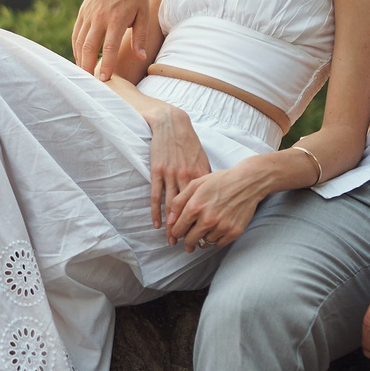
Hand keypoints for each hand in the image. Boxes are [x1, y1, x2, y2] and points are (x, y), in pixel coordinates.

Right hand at [75, 0, 154, 78]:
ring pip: (80, 41)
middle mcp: (100, 17)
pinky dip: (76, 47)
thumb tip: (141, 58)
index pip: (110, 46)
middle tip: (89, 83)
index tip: (104, 79)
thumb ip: (141, 37)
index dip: (106, 64)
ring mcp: (89, 13)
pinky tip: (80, 57)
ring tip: (84, 74)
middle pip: (90, 47)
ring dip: (80, 59)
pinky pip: (76, 33)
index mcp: (116, 18)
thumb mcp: (143, 13)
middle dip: (88, 66)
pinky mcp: (83, 11)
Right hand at [144, 107, 210, 230]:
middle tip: (188, 246)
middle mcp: (187, 177)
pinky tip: (157, 224)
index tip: (204, 235)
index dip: (203, 221)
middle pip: (188, 209)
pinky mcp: (158, 171)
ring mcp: (171, 174)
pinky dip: (156, 212)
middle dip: (188, 229)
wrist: (171, 124)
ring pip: (172, 206)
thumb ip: (206, 177)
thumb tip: (213, 194)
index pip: (203, 204)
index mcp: (201, 175)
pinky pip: (157, 196)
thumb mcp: (202, 158)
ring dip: (172, 225)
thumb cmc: (188, 142)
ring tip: (172, 240)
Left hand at [162, 164, 273, 252]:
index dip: (176, 232)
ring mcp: (221, 227)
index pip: (178, 230)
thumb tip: (170, 219)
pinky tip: (215, 232)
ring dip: (202, 240)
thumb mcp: (195, 184)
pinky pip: (218, 245)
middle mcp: (207, 220)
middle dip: (186, 241)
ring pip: (204, 243)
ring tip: (204, 231)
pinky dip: (215, 241)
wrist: (248, 182)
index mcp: (195, 207)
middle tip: (188, 239)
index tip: (178, 232)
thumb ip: (179, 201)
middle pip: (189, 241)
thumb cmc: (221, 180)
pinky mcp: (233, 232)